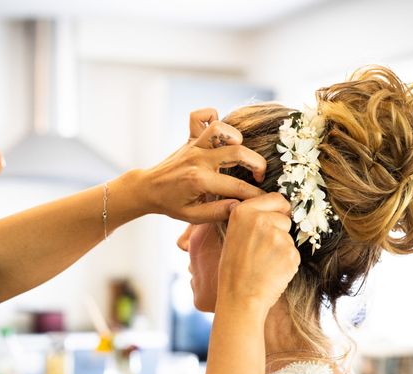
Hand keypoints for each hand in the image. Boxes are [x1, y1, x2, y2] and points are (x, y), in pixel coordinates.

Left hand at [139, 108, 266, 222]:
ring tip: (239, 151)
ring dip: (236, 136)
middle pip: (237, 151)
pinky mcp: (190, 138)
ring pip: (220, 128)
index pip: (236, 186)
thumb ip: (217, 212)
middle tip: (258, 176)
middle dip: (257, 163)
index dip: (255, 194)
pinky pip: (199, 117)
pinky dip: (212, 117)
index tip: (265, 199)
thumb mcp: (192, 216)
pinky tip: (220, 133)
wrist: (147, 189)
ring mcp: (193, 146)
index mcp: (199, 180)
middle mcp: (198, 159)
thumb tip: (241, 207)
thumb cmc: (171, 204)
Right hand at [217, 192, 300, 314]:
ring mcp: (277, 236)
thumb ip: (250, 219)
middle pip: (285, 218)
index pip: (276, 198)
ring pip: (289, 237)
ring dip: (282, 248)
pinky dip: (287, 262)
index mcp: (243, 212)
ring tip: (264, 262)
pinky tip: (272, 271)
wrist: (239, 297)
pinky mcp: (290, 253)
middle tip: (262, 250)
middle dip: (279, 231)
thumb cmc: (233, 269)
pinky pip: (294, 253)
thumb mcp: (233, 235)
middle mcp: (260, 219)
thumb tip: (271, 210)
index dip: (279, 210)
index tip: (275, 220)